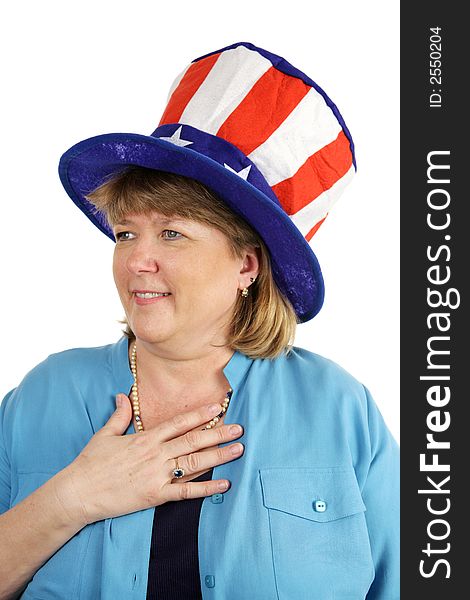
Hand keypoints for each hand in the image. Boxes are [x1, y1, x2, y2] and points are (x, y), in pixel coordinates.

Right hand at [54, 395, 243, 526]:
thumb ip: (119, 415)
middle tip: (240, 428)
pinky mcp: (155, 495)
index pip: (178, 422)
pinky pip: (186, 492)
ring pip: (195, 463)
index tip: (218, 407)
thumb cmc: (90, 463)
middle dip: (218, 433)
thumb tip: (124, 395)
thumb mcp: (105, 434)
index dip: (200, 414)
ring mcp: (157, 475)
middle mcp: (155, 454)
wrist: (78, 492)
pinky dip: (207, 489)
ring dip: (219, 456)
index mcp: (145, 438)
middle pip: (193, 440)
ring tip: (238, 449)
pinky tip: (224, 484)